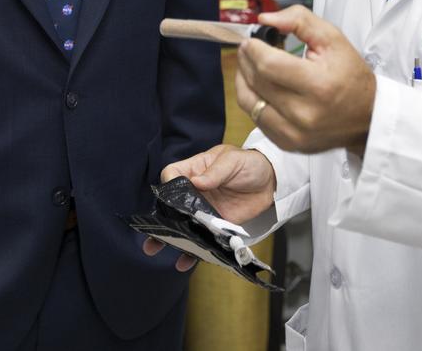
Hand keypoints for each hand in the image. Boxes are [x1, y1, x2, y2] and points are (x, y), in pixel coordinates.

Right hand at [141, 144, 276, 271]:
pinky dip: (194, 250)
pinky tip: (185, 261)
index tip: (169, 196)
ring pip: (183, 224)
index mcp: (195, 170)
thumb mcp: (232, 161)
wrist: (270, 182)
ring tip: (155, 248)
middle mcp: (195, 191)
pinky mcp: (216, 225)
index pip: (172, 175)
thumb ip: (215, 172)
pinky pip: (202, 238)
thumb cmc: (249, 163)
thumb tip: (198, 181)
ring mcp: (204, 210)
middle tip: (151, 232)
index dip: (168, 185)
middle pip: (171, 204)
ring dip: (170, 237)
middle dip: (159, 218)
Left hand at [235, 5, 375, 155]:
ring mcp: (294, 133)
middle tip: (249, 47)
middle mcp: (304, 114)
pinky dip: (252, 99)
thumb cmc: (350, 76)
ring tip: (249, 64)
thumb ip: (299, 20)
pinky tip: (258, 85)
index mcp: (319, 86)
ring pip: (248, 102)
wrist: (366, 117)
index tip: (253, 39)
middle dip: (247, 59)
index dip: (254, 48)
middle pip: (256, 81)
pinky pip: (255, 118)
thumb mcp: (333, 39)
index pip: (268, 64)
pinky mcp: (287, 144)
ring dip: (243, 78)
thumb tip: (265, 20)